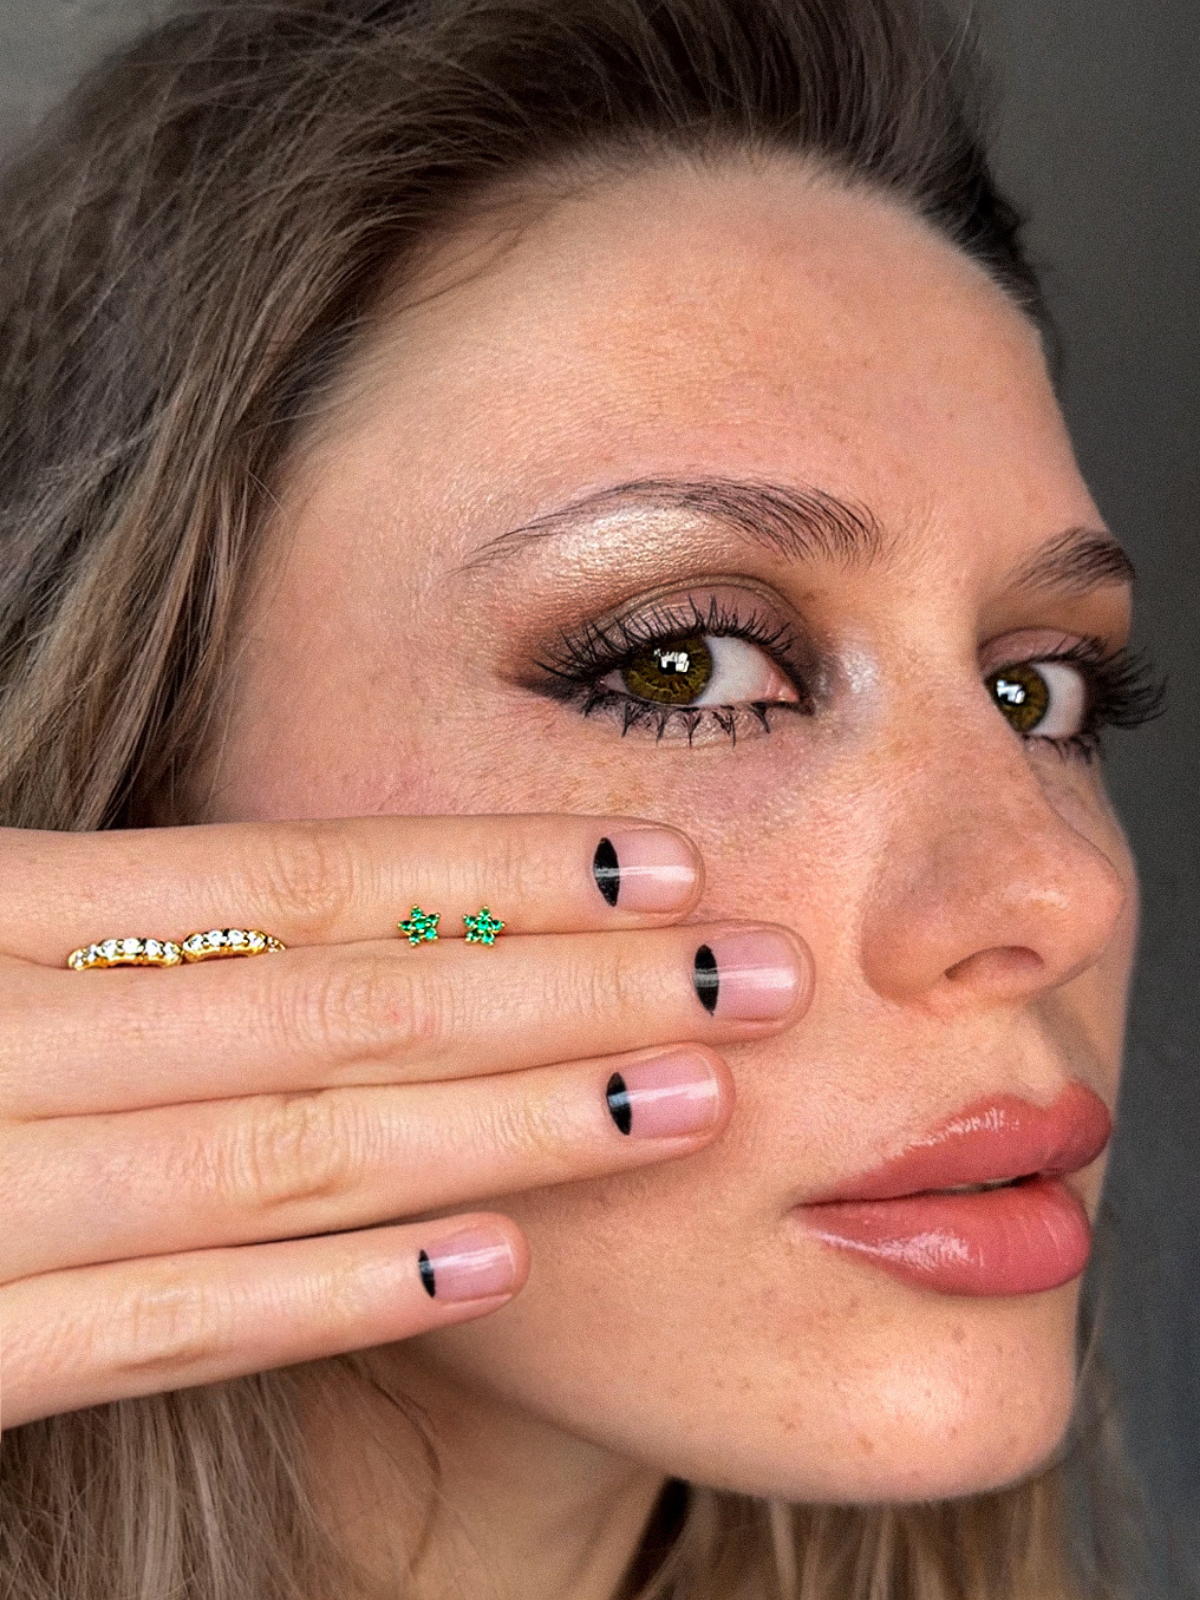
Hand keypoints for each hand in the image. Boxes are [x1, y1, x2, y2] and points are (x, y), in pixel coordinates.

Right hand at [0, 816, 810, 1427]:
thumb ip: (106, 928)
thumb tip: (325, 909)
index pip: (279, 869)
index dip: (483, 862)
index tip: (657, 855)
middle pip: (324, 1000)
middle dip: (560, 985)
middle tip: (754, 972)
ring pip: (278, 1151)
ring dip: (504, 1129)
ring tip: (682, 1101)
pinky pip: (159, 1326)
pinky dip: (331, 1292)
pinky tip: (491, 1266)